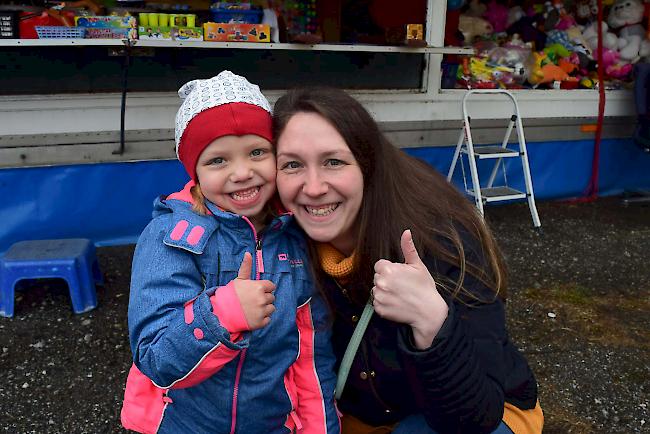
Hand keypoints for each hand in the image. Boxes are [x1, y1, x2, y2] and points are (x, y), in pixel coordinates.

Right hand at [233, 252, 275, 329]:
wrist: (222, 312)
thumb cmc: (231, 294)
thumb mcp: (239, 280)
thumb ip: (246, 267)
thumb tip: (248, 253)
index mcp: (259, 287)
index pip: (271, 286)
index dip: (264, 288)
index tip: (255, 291)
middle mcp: (262, 299)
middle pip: (271, 297)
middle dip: (264, 298)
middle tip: (252, 300)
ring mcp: (262, 312)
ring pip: (271, 308)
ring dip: (264, 309)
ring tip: (252, 308)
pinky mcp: (261, 323)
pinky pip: (268, 319)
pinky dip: (262, 319)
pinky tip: (252, 316)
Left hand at [372, 230, 447, 348]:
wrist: (429, 312)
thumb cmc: (424, 287)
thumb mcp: (418, 265)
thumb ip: (408, 248)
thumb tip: (406, 232)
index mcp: (388, 270)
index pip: (380, 265)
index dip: (390, 269)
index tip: (400, 276)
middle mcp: (380, 283)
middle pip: (378, 277)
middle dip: (387, 279)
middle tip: (402, 285)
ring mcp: (379, 297)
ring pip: (376, 289)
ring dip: (384, 291)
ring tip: (400, 294)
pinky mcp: (379, 309)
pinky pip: (376, 303)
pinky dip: (384, 303)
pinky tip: (396, 303)